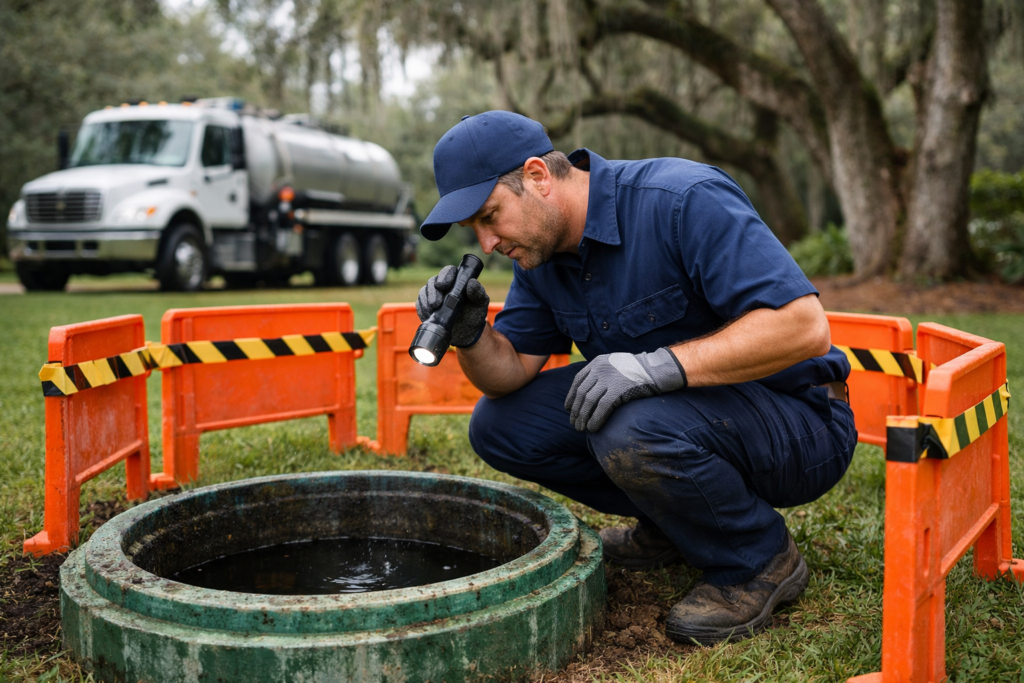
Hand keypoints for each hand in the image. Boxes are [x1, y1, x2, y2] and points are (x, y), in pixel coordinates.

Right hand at [416, 265, 489, 346]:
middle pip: (433, 281)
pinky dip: (422, 309)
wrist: (466, 333)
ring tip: (432, 311)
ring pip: (424, 292)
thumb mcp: (480, 304)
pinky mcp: (426, 306)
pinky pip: (420, 304)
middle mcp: (444, 286)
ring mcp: (433, 295)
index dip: (444, 276)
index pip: (448, 271)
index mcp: (457, 281)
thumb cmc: (475, 315)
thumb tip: (472, 282)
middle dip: (433, 292)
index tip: (442, 285)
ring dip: (426, 301)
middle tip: (436, 303)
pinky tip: (427, 315)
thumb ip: (478, 293)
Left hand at [564, 348, 686, 431]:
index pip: (577, 381)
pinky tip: (592, 428)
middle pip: (581, 393)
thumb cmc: (636, 370)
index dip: (571, 396)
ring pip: (588, 402)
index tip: (568, 408)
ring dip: (582, 417)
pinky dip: (594, 419)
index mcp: (597, 362)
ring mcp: (608, 379)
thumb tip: (588, 392)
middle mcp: (600, 369)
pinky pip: (601, 408)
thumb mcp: (614, 364)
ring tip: (580, 428)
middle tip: (574, 422)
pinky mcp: (618, 390)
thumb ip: (601, 373)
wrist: (656, 369)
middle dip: (575, 410)